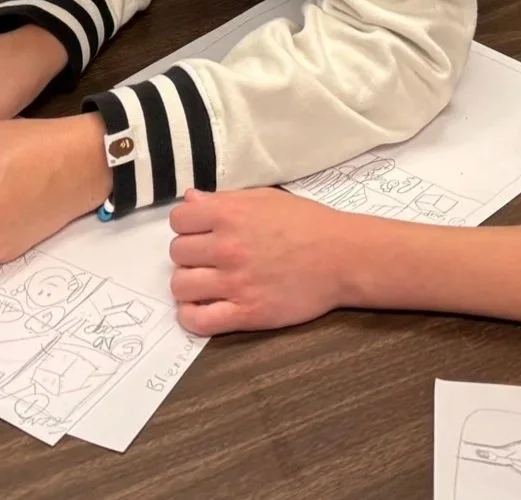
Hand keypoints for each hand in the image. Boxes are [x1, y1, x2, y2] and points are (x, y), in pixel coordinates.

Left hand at [168, 188, 355, 335]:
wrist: (342, 257)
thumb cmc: (307, 223)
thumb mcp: (264, 199)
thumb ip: (224, 200)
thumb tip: (190, 200)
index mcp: (229, 215)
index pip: (178, 220)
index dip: (188, 226)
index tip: (200, 232)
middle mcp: (227, 247)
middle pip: (177, 253)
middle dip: (190, 254)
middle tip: (208, 258)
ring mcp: (235, 283)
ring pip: (181, 285)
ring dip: (188, 284)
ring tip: (205, 283)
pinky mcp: (247, 313)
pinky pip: (198, 321)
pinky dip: (191, 317)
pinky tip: (201, 309)